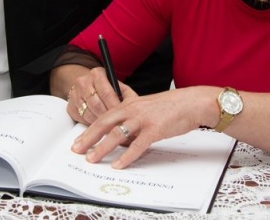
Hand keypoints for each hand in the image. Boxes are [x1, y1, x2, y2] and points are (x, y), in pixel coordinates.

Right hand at [66, 67, 136, 124]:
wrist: (87, 86)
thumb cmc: (106, 88)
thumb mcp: (118, 87)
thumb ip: (127, 94)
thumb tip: (137, 107)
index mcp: (97, 73)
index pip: (107, 93)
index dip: (116, 107)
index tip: (124, 117)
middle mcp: (83, 82)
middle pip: (97, 105)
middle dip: (108, 117)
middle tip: (118, 126)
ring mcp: (74, 94)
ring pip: (89, 114)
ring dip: (100, 123)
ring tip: (110, 128)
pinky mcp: (70, 107)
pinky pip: (81, 119)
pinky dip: (91, 125)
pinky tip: (99, 127)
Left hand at [71, 86, 217, 168]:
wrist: (191, 103)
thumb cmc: (171, 107)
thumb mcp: (147, 107)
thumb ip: (132, 117)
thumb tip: (121, 134)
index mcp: (130, 104)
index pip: (104, 117)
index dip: (89, 129)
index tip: (78, 140)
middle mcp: (133, 110)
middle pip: (105, 124)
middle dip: (89, 138)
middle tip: (77, 150)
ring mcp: (143, 119)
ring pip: (117, 134)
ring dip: (103, 148)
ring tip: (93, 159)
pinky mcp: (155, 129)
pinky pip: (137, 145)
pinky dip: (127, 156)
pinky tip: (119, 165)